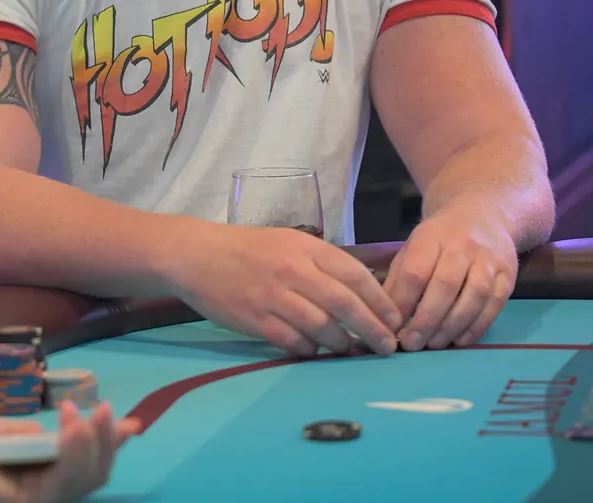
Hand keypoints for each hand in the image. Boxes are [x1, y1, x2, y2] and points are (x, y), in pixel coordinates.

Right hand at [172, 224, 403, 356]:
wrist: (197, 256)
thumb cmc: (248, 249)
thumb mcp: (289, 243)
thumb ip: (321, 264)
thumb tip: (359, 292)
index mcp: (305, 248)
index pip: (355, 276)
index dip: (380, 301)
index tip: (395, 320)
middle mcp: (293, 271)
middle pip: (345, 305)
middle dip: (373, 329)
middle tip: (388, 346)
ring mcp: (274, 297)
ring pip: (323, 327)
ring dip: (343, 343)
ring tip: (352, 349)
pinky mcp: (256, 320)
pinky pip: (294, 342)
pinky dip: (311, 350)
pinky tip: (316, 351)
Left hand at [383, 199, 518, 349]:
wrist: (484, 215)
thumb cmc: (441, 238)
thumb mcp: (414, 247)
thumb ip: (398, 279)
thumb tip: (385, 316)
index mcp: (432, 235)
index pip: (415, 271)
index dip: (402, 303)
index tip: (392, 328)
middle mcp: (463, 245)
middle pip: (445, 285)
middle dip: (426, 320)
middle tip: (412, 344)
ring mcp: (489, 259)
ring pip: (474, 296)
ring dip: (452, 326)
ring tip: (434, 344)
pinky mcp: (508, 274)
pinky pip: (494, 304)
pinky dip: (477, 326)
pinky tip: (460, 340)